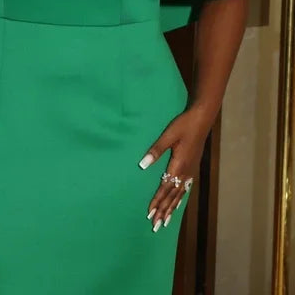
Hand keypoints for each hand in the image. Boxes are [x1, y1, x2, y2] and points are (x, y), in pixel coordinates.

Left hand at [138, 106, 212, 231]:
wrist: (202, 119)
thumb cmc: (184, 125)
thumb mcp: (168, 135)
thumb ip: (156, 150)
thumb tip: (142, 165)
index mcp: (179, 165)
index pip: (165, 188)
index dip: (157, 201)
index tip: (150, 214)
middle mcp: (186, 171)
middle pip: (173, 196)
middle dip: (164, 210)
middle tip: (155, 226)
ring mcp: (191, 170)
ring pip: (180, 194)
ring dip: (171, 208)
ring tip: (165, 222)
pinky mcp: (193, 167)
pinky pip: (185, 188)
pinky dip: (180, 198)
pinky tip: (178, 204)